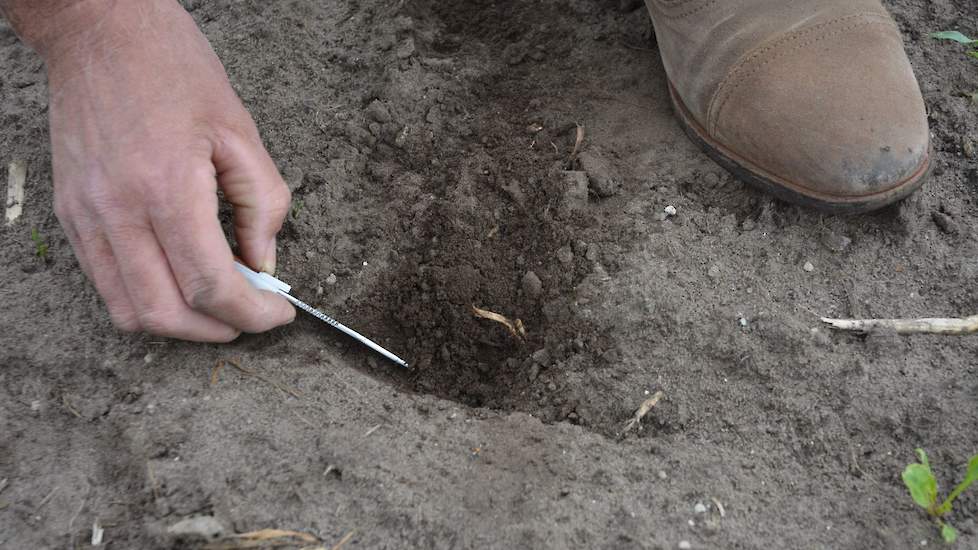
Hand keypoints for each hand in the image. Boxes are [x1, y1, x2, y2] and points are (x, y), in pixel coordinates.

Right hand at [33, 0, 294, 340]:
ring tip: (217, 306)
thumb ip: (261, 204)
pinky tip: (177, 281)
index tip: (278, 314)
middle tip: (251, 317)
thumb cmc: (173, 69)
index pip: (210, 285)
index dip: (252, 314)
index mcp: (167, 188)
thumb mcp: (239, 131)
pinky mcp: (70, 213)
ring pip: (129, 310)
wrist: (99, 31)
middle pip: (167, 313)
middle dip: (219, 330)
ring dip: (180, 325)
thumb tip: (263, 262)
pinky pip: (104, 284)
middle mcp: (118, 211)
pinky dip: (145, 300)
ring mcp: (86, 216)